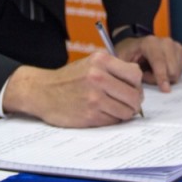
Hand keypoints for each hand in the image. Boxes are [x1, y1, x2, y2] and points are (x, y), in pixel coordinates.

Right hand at [2, 52, 143, 126]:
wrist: (42, 91)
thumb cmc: (69, 78)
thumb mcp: (91, 63)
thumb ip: (113, 69)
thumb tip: (138, 86)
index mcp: (101, 61)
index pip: (135, 74)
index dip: (137, 84)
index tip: (132, 88)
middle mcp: (98, 77)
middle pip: (134, 95)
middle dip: (135, 102)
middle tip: (129, 103)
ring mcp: (94, 98)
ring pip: (126, 111)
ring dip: (125, 113)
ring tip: (116, 109)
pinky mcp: (89, 115)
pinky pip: (113, 121)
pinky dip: (112, 119)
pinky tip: (103, 113)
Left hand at [115, 35, 181, 92]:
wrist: (134, 45)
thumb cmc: (128, 55)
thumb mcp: (122, 62)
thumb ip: (129, 72)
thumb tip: (138, 86)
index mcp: (149, 43)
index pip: (159, 61)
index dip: (162, 76)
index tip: (165, 90)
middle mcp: (165, 42)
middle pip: (172, 69)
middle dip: (161, 79)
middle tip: (147, 76)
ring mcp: (175, 45)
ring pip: (177, 72)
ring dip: (166, 77)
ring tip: (153, 72)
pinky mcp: (181, 50)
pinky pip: (181, 70)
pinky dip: (172, 74)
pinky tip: (163, 70)